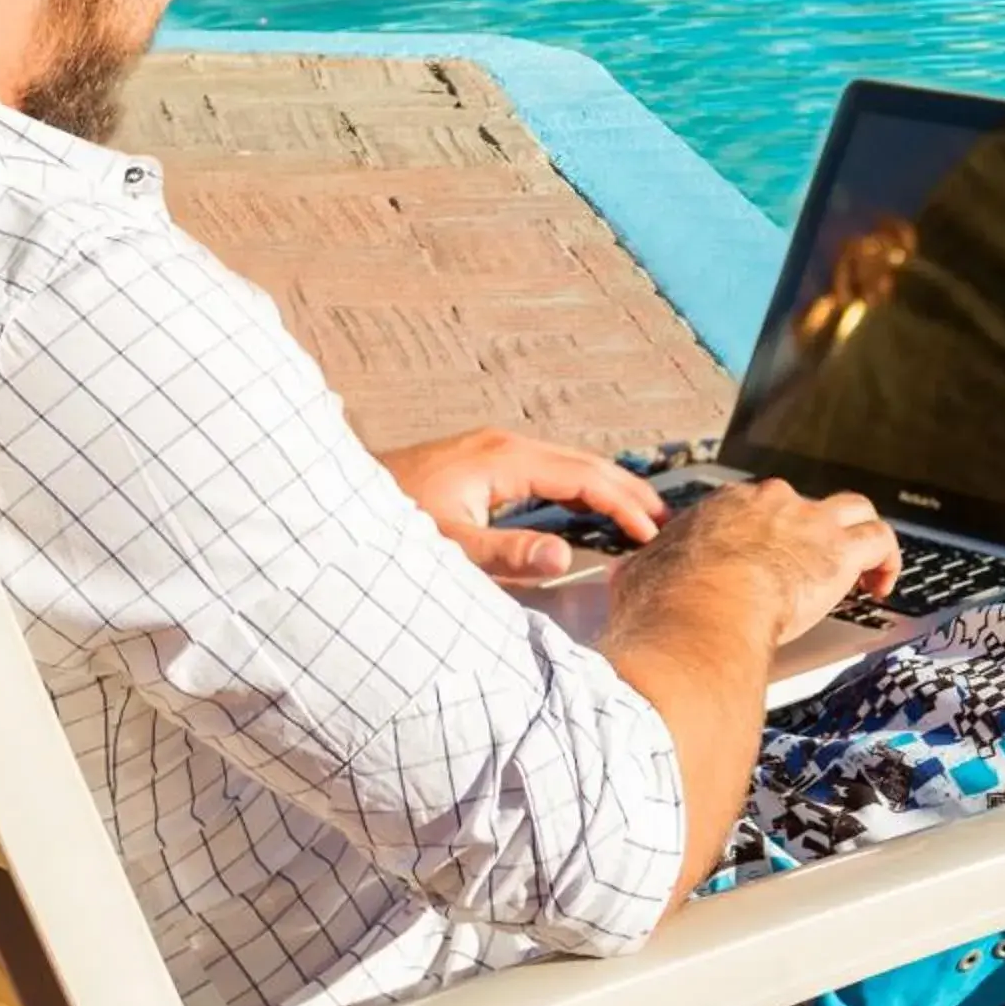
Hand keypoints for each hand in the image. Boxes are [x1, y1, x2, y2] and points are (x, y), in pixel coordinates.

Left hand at [381, 427, 666, 581]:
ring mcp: (492, 451)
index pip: (584, 476)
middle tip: (667, 521)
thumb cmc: (387, 524)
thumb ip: (505, 556)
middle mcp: (503, 446)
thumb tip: (563, 559)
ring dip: (605, 487)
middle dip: (628, 490)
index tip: (653, 533)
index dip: (623, 504)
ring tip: (640, 514)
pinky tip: (586, 507)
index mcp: (504, 459)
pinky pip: (546, 471)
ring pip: (567, 464)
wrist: (337, 502)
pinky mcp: (481, 462)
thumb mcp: (448, 546)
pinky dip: (577, 488)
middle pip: (583, 463)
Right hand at [612, 479, 900, 649]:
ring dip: (859, 536)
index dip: (763, 536)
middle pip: (802, 505)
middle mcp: (769, 501)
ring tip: (862, 570)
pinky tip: (881, 587)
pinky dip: (888, 561)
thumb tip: (627, 577)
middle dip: (808, 534)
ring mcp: (808, 521)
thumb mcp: (639, 578)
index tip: (761, 565)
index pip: (754, 509)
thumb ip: (640, 573)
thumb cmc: (666, 601)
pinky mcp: (839, 551)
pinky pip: (881, 540)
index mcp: (723, 505)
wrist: (700, 611)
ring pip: (852, 510)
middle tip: (807, 570)